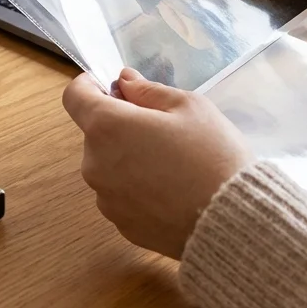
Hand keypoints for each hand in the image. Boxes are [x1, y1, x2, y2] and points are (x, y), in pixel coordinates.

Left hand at [62, 68, 253, 259]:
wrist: (231, 222)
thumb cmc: (212, 155)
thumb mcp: (189, 107)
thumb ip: (148, 91)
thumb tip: (124, 82)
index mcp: (107, 127)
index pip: (75, 96)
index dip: (91, 85)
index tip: (116, 90)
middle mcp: (95, 164)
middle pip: (96, 134)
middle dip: (121, 126)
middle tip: (164, 131)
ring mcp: (106, 199)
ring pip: (109, 166)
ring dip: (128, 159)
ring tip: (172, 167)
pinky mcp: (121, 225)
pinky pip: (122, 195)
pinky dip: (138, 189)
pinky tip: (172, 193)